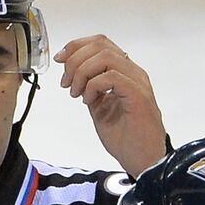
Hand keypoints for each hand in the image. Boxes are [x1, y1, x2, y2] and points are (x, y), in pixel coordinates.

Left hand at [55, 35, 166, 178]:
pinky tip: (88, 101)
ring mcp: (137, 82)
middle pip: (101, 44)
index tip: (60, 61)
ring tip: (76, 93)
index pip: (100, 44)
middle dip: (75, 60)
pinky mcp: (138, 96)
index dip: (76, 47)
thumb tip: (74, 79)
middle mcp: (133, 73)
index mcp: (125, 73)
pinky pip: (112, 77)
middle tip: (66, 82)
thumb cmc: (127, 140)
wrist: (143, 161)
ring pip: (105, 56)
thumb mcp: (100, 110)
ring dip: (82, 72)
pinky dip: (93, 86)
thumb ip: (91, 91)